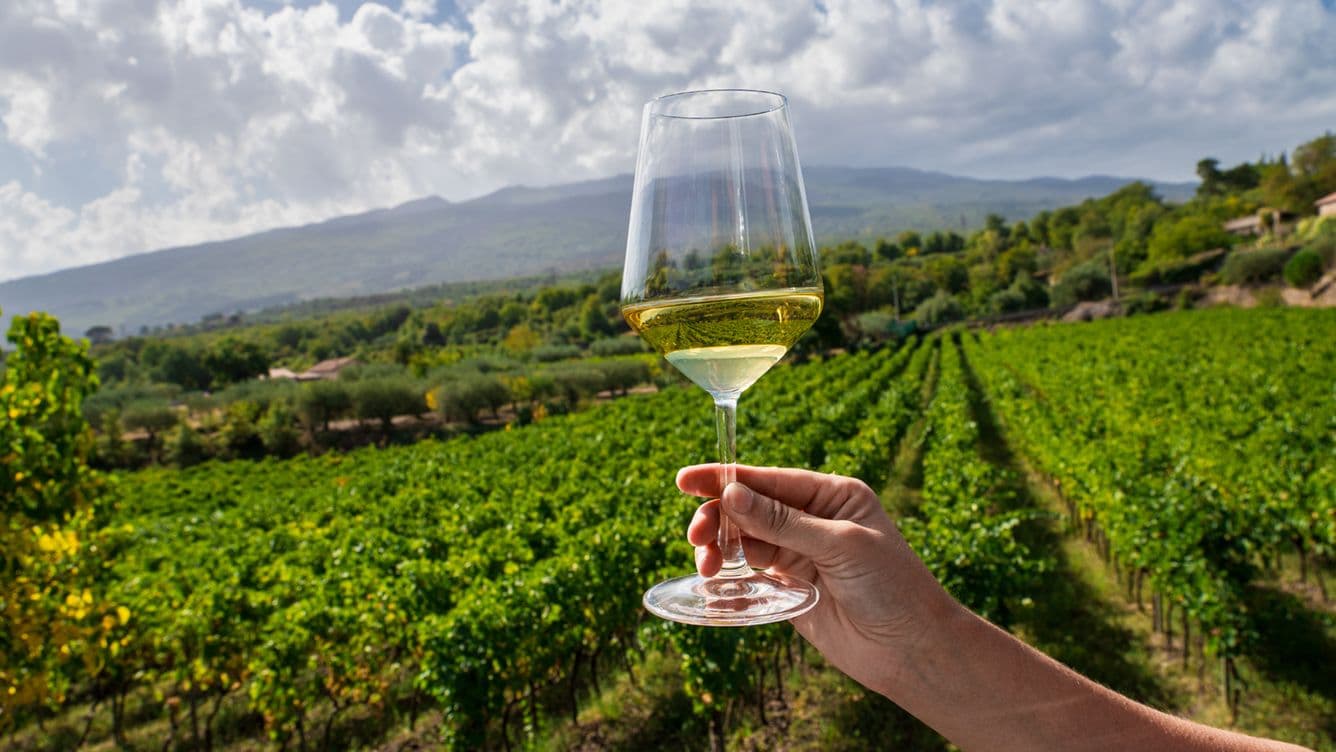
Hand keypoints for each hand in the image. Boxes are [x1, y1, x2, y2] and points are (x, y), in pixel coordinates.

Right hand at [679, 463, 953, 696]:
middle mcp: (811, 519)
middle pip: (749, 508)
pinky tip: (714, 584)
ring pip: (744, 540)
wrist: (911, 649)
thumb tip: (731, 494)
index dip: (724, 478)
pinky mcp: (789, 588)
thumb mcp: (840, 545)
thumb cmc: (892, 587)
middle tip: (696, 537)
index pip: (768, 479)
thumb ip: (783, 522)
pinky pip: (749, 574)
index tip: (685, 479)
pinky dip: (728, 576)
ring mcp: (799, 554)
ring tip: (706, 565)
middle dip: (718, 518)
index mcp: (831, 495)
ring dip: (719, 548)